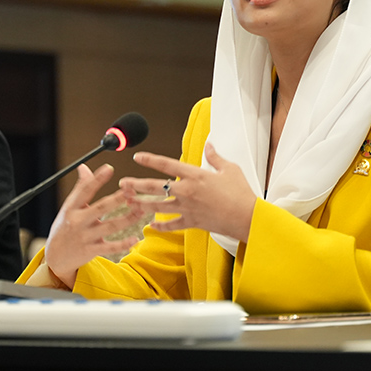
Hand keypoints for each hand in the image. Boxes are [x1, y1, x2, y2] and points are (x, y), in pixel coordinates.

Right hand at [43, 164, 146, 288]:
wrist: (55, 256)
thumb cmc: (64, 227)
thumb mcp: (69, 207)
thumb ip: (80, 188)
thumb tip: (83, 167)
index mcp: (71, 208)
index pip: (84, 191)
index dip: (97, 179)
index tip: (109, 168)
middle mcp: (78, 221)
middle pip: (100, 208)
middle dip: (117, 199)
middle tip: (132, 190)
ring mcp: (85, 237)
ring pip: (109, 227)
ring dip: (127, 219)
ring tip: (141, 211)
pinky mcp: (91, 251)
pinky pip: (110, 247)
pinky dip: (123, 244)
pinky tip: (135, 239)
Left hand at [121, 144, 255, 241]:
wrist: (246, 217)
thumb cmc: (240, 192)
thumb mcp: (229, 168)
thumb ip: (215, 157)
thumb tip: (209, 144)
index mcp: (195, 175)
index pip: (167, 165)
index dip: (150, 160)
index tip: (138, 157)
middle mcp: (187, 191)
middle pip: (156, 187)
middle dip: (137, 185)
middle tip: (123, 184)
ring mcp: (187, 208)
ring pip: (158, 206)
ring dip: (141, 205)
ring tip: (129, 203)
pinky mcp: (192, 222)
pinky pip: (172, 225)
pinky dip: (161, 226)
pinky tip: (151, 226)